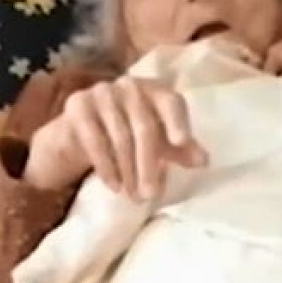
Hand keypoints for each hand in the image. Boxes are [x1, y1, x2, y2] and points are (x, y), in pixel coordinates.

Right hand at [25, 77, 207, 200]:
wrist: (80, 129)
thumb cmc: (129, 133)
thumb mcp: (158, 141)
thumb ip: (181, 149)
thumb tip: (203, 161)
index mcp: (155, 90)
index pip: (171, 102)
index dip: (178, 121)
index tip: (182, 142)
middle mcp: (130, 86)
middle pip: (144, 127)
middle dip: (148, 165)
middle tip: (150, 195)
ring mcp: (102, 93)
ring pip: (120, 137)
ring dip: (128, 172)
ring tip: (134, 197)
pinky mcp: (78, 105)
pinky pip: (95, 140)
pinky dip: (106, 167)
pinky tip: (114, 186)